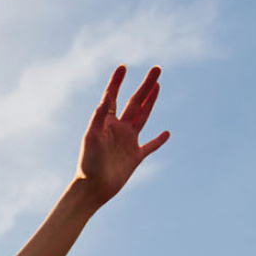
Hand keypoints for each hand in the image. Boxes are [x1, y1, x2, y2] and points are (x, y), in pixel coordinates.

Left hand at [77, 65, 169, 204]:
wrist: (93, 188)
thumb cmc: (88, 164)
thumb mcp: (92, 137)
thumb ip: (98, 116)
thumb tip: (107, 96)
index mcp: (106, 123)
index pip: (112, 97)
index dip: (117, 82)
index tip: (122, 67)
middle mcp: (119, 129)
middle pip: (135, 102)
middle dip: (145, 85)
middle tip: (157, 69)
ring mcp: (128, 142)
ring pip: (143, 117)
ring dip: (151, 101)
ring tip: (158, 85)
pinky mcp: (136, 157)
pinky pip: (150, 146)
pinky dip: (159, 140)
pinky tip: (167, 133)